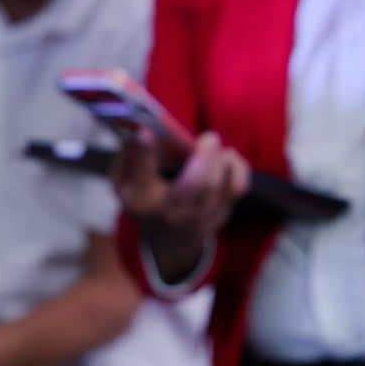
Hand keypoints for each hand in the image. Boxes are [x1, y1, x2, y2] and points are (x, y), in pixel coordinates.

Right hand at [114, 129, 250, 243]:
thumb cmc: (146, 197)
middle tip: (210, 138)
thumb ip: (130, 153)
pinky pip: (238, 188)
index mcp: (142, 199)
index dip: (144, 153)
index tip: (146, 132)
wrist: (170, 239)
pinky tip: (227, 157)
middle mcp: (172, 211)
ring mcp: (200, 216)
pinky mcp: (222, 213)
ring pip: (220, 185)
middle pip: (196, 185)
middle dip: (205, 158)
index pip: (141, 177)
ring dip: (221, 159)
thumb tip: (145, 127)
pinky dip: (237, 167)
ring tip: (213, 145)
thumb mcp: (125, 180)